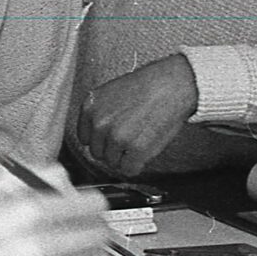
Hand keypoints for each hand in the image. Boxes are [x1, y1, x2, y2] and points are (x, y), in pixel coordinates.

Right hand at [0, 175, 109, 255]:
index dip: (92, 204)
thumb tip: (71, 185)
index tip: (88, 207)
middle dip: (93, 228)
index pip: (94, 206)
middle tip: (81, 228)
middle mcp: (39, 248)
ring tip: (73, 252)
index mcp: (31, 213)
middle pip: (101, 236)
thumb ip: (41, 176)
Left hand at [74, 55, 199, 177]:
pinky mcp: (136, 149)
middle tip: (131, 138)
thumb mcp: (111, 93)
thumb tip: (97, 138)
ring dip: (125, 157)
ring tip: (140, 140)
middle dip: (113, 150)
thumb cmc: (146, 87)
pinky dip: (137, 165)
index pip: (85, 138)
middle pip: (97, 153)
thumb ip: (100, 114)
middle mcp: (100, 123)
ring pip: (113, 163)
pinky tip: (145, 151)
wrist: (171, 85)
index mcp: (90, 107)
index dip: (101, 140)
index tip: (113, 137)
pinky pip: (128, 170)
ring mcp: (117, 137)